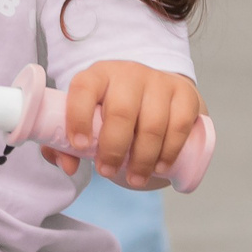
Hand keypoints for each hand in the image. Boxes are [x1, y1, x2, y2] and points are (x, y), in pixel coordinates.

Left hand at [41, 61, 204, 189]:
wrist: (156, 95)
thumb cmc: (113, 112)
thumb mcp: (88, 121)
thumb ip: (66, 144)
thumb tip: (68, 165)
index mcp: (97, 76)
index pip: (84, 88)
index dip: (79, 117)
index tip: (79, 146)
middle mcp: (128, 73)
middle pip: (121, 111)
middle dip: (113, 149)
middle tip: (107, 172)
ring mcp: (159, 82)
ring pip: (152, 124)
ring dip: (142, 158)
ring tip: (134, 178)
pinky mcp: (185, 94)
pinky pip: (179, 125)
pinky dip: (170, 151)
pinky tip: (160, 166)